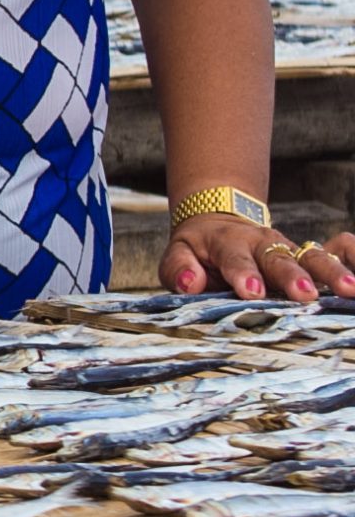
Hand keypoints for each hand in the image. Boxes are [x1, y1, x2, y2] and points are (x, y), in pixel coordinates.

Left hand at [162, 216, 354, 301]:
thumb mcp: (178, 254)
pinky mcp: (307, 255)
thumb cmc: (198, 249)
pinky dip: (351, 261)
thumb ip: (179, 269)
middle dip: (292, 276)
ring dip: (330, 272)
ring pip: (312, 256)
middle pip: (278, 259)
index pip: (234, 259)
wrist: (219, 221)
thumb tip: (190, 284)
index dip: (242, 274)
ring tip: (349, 290)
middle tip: (304, 295)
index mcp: (226, 243)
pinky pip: (335, 252)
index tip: (251, 291)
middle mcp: (261, 243)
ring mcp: (288, 248)